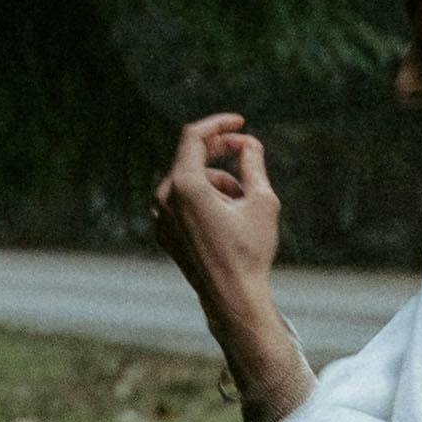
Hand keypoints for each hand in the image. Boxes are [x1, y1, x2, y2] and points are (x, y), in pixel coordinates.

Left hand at [153, 112, 286, 323]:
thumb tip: (249, 143)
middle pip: (190, 156)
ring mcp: (160, 217)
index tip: (241, 122)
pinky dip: (206, 198)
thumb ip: (253, 162)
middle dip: (221, 150)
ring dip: (219, 180)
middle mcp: (164, 198)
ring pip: (190, 180)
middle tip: (248, 150)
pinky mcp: (164, 232)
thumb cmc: (249, 250)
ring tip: (245, 202)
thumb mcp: (261, 200)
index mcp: (183, 186)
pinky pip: (183, 201)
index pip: (194, 136)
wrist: (232, 299)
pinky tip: (230, 216)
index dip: (219, 124)